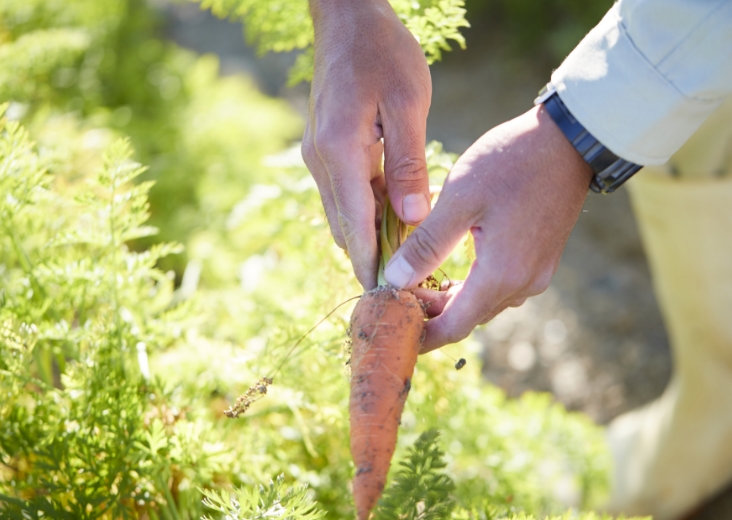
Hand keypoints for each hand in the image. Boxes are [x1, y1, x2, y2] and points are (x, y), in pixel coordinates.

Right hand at [302, 0, 431, 289]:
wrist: (347, 18)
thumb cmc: (382, 53)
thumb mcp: (407, 103)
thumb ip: (408, 163)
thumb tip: (412, 218)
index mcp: (340, 151)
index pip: (354, 225)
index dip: (370, 264)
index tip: (385, 299)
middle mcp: (321, 160)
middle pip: (344, 226)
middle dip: (369, 259)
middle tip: (402, 287)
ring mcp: (319, 155)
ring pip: (343, 213)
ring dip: (368, 238)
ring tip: (402, 262)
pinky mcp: (326, 149)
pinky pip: (346, 193)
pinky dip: (366, 213)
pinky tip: (392, 221)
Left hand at [385, 105, 591, 351]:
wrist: (569, 140)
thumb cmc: (511, 163)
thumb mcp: (459, 199)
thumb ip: (426, 244)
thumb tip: (394, 279)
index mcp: (501, 275)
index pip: (454, 327)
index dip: (422, 337)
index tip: (394, 333)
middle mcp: (522, 284)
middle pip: (468, 317)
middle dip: (430, 313)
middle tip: (395, 295)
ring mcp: (536, 273)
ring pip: (483, 302)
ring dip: (450, 298)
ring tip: (415, 277)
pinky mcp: (540, 259)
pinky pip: (499, 285)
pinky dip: (471, 285)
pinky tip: (449, 264)